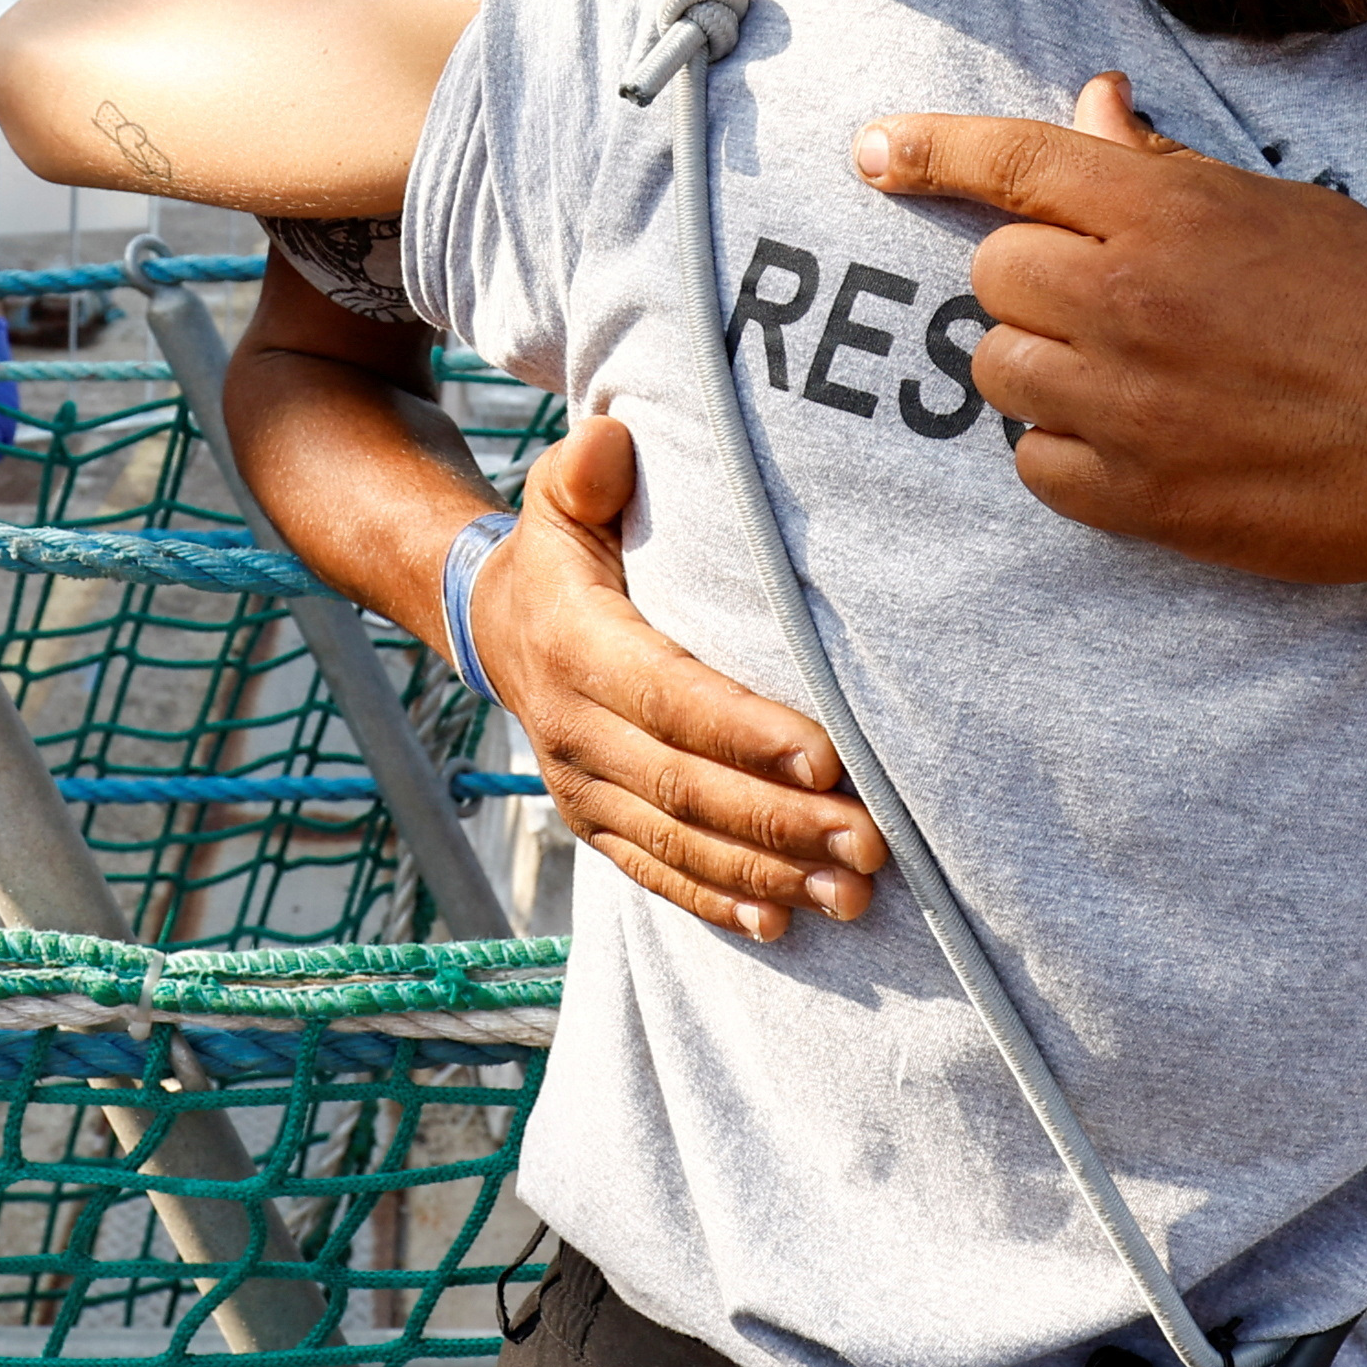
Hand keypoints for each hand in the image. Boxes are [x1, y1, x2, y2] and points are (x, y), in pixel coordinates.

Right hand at [470, 419, 888, 942]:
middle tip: (873, 841)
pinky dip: (717, 900)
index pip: (671, 698)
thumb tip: (608, 444)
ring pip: (679, 842)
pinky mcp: (594, 824)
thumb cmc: (561, 553)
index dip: (748, 733)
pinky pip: (654, 872)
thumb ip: (583, 472)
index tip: (829, 756)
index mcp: (576, 645)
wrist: (494, 625)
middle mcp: (573, 728)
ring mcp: (581, 787)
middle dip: (784, 820)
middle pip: (687, 787)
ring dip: (769, 872)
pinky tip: (781, 922)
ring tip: (853, 891)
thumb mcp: (557, 497)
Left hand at [847, 76, 1366, 611]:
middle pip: (991, 275)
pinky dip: (1066, 455)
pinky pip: (1034, 466)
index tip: (873, 150)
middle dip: (1031, 282)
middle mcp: (1135, 298)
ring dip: (1044, 368)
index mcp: (1174, 211)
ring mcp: (1130, 405)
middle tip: (1110, 298)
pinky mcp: (1140, 501)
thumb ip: (1166, 170)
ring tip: (1136, 374)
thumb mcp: (1284, 209)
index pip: (1015, 160)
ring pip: (1000, 371)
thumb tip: (1090, 104)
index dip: (932, 149)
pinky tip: (1142, 442)